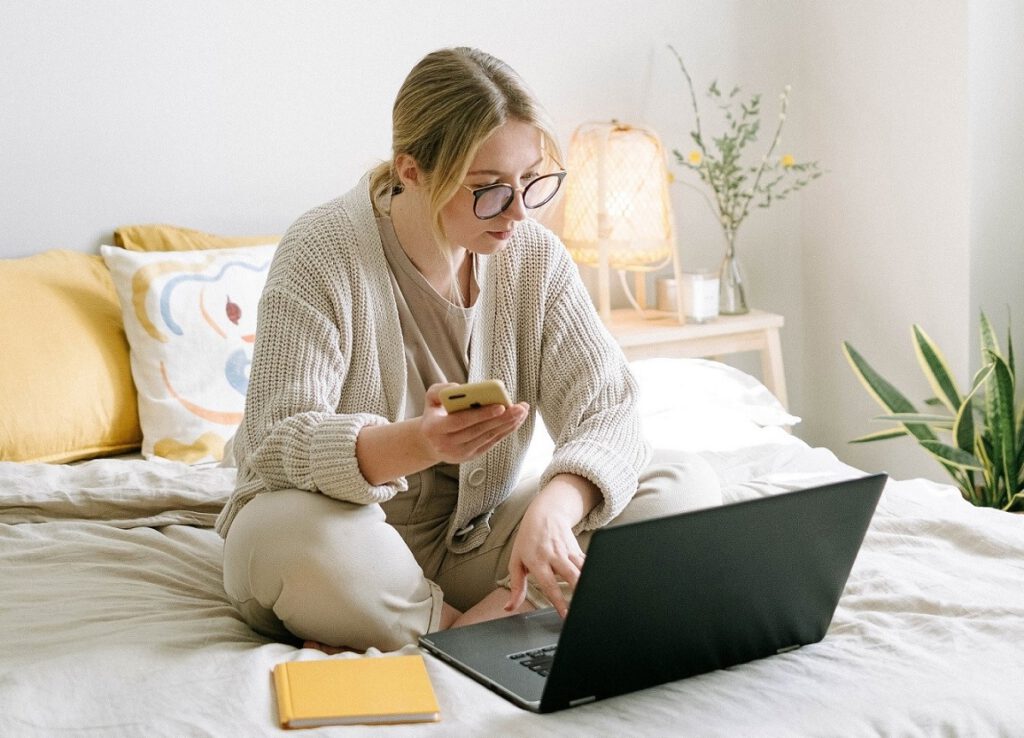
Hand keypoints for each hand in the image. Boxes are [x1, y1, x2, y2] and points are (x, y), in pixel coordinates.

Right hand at [419, 383, 528, 464]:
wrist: (430, 442)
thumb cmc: (434, 414)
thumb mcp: (430, 399)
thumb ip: (440, 390)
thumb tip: (461, 389)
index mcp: (434, 428)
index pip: (460, 421)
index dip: (481, 414)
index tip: (500, 406)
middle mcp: (446, 444)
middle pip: (478, 430)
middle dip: (502, 418)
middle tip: (519, 408)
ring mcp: (460, 453)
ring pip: (488, 437)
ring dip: (507, 424)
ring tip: (522, 411)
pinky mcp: (471, 456)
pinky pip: (491, 442)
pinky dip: (505, 431)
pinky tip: (516, 421)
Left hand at [505, 475, 598, 617]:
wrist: (544, 513)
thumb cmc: (528, 540)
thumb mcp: (516, 561)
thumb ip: (516, 587)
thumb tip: (509, 607)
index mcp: (537, 561)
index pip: (549, 584)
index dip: (558, 601)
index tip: (565, 614)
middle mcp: (554, 556)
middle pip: (571, 574)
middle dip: (579, 591)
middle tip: (584, 608)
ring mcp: (567, 551)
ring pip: (582, 568)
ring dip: (588, 583)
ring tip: (592, 599)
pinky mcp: (577, 549)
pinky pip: (587, 563)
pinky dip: (592, 573)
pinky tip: (598, 585)